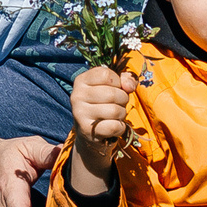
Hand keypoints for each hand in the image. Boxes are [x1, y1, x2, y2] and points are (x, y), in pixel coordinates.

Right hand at [66, 65, 137, 191]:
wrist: (90, 133)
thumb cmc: (104, 104)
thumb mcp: (113, 87)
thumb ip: (125, 80)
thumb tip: (129, 86)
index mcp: (81, 80)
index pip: (106, 74)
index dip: (117, 82)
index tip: (115, 88)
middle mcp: (76, 96)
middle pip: (112, 93)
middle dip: (123, 100)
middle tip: (117, 104)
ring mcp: (80, 113)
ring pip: (115, 111)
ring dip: (122, 114)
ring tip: (115, 116)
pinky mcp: (86, 130)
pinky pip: (114, 126)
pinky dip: (120, 127)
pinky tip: (114, 127)